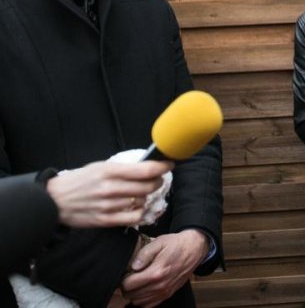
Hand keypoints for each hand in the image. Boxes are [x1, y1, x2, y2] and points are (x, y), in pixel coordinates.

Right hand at [45, 160, 171, 227]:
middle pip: (148, 186)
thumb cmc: (78, 181)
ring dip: (146, 196)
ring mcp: (108, 205)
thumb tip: (146, 167)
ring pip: (142, 201)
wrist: (53, 201)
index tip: (169, 164)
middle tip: (158, 179)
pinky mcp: (105, 220)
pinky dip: (139, 212)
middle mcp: (110, 188)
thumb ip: (121, 169)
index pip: (145, 170)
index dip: (162, 167)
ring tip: (141, 193)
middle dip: (158, 181)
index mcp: (109, 171)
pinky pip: (133, 217)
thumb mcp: (98, 167)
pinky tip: (135, 207)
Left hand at [120, 229, 209, 306]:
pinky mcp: (168, 294)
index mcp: (156, 272)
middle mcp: (160, 285)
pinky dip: (143, 300)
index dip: (123, 279)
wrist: (194, 248)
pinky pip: (149, 305)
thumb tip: (133, 266)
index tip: (125, 273)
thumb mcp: (159, 242)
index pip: (128, 285)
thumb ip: (144, 254)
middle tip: (129, 278)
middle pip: (131, 295)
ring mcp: (164, 291)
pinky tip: (144, 290)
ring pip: (138, 302)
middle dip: (127, 287)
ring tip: (136, 283)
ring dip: (134, 294)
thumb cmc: (176, 244)